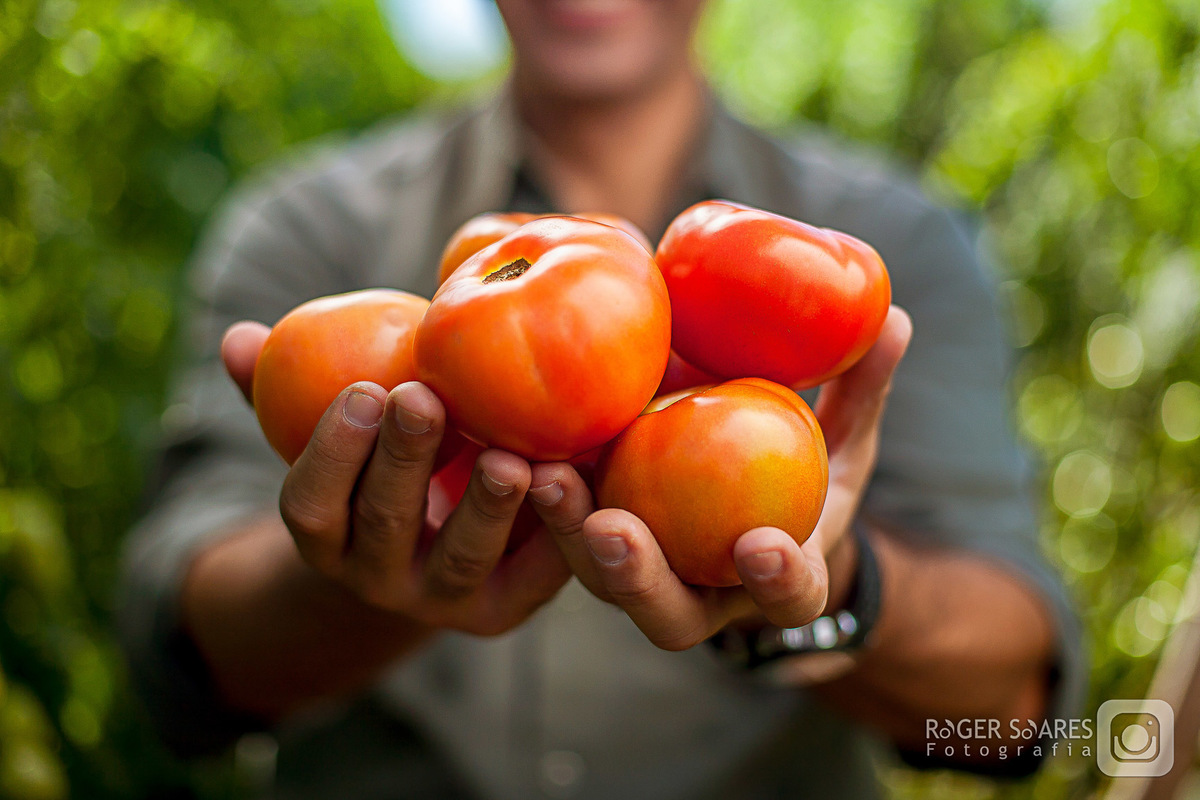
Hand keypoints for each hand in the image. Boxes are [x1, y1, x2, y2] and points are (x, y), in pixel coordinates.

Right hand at [220, 321, 570, 635]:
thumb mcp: (335, 432)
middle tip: (424, 398)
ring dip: (484, 506)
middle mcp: (376, 577)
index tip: (361, 390)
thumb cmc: (380, 465)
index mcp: (326, 536)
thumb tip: (239, 339)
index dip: (330, 452)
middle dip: (404, 460)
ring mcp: (443, 601)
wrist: (436, 546)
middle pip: (386, 523)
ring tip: (509, 456)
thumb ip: (287, 391)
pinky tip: (570, 477)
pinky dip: (553, 530)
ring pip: (461, 557)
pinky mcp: (506, 608)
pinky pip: (532, 575)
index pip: (311, 505)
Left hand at [528, 306, 912, 649]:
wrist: (749, 501)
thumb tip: (894, 316)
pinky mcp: (598, 543)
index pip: (788, 597)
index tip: (763, 544)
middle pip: (668, 613)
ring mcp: (646, 577)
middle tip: (612, 529)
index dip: (778, 581)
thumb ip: (861, 389)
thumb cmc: (804, 475)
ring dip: (567, 535)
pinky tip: (515, 445)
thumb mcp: (842, 435)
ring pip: (601, 581)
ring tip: (543, 476)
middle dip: (639, 579)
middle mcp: (705, 594)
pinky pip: (563, 530)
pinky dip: (538, 497)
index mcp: (776, 577)